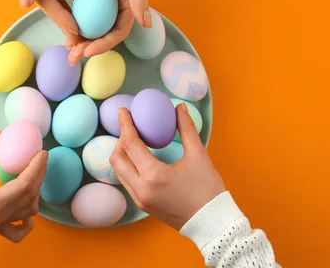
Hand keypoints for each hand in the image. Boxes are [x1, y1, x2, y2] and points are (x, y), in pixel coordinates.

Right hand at [0, 132, 47, 243]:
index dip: (37, 167)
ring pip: (27, 212)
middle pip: (30, 197)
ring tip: (30, 173)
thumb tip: (0, 135)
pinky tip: (25, 207)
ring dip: (33, 192)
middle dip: (38, 175)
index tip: (42, 152)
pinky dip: (27, 220)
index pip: (26, 184)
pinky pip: (16, 230)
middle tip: (38, 157)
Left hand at [67, 0, 150, 63]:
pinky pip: (76, 6)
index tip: (87, 51)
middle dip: (89, 45)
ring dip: (78, 36)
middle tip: (72, 56)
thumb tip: (146, 22)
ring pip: (88, 21)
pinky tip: (58, 25)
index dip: (105, 43)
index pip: (118, 29)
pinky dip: (69, 17)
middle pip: (103, 29)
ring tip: (66, 47)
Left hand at [110, 105, 225, 229]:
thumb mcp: (199, 156)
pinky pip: (126, 182)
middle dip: (120, 139)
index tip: (123, 110)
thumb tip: (179, 108)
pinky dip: (127, 167)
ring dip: (121, 154)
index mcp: (153, 175)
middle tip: (130, 127)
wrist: (213, 223)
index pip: (130, 144)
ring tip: (134, 141)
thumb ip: (186, 129)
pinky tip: (139, 159)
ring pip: (118, 172)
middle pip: (116, 158)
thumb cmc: (208, 190)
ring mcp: (140, 199)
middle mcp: (141, 189)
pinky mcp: (142, 206)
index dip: (125, 124)